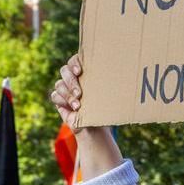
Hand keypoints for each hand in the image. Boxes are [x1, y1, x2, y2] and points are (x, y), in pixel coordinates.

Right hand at [49, 54, 122, 182]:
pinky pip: (56, 96)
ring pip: (59, 84)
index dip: (75, 62)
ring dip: (68, 94)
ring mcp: (65, 87)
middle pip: (65, 70)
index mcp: (86, 70)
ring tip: (78, 105)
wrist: (96, 125)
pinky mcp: (59, 98)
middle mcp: (73, 76)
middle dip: (71, 81)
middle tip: (80, 93)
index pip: (76, 59)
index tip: (80, 71)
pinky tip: (72, 109)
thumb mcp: (111, 96)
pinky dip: (63, 101)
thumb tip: (128, 77)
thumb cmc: (106, 106)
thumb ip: (113, 86)